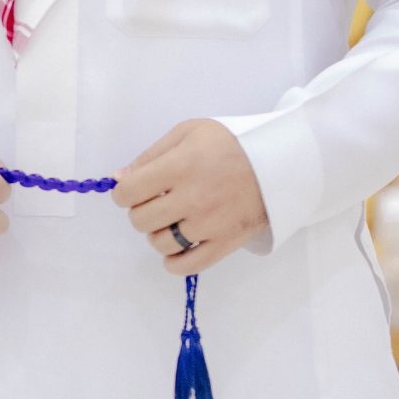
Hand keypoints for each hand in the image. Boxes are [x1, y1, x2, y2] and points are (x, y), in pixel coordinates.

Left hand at [109, 119, 268, 273]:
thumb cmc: (231, 143)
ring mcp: (209, 225)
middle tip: (157, 201)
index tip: (134, 189)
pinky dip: (174, 260)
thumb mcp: (189, 132)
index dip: (124, 192)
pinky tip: (178, 244)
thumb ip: (150, 155)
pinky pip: (186, 266)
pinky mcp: (225, 244)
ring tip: (173, 219)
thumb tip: (119, 178)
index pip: (128, 193)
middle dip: (141, 210)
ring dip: (158, 233)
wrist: (279, 162)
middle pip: (140, 221)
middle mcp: (192, 199)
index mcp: (180, 167)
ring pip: (160, 244)